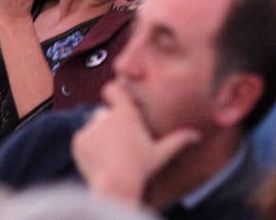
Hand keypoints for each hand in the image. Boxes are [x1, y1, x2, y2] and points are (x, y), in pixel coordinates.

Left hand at [72, 80, 199, 203]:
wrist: (116, 186)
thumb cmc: (140, 169)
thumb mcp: (160, 154)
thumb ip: (178, 140)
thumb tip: (196, 135)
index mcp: (126, 114)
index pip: (113, 89)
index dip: (113, 91)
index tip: (116, 97)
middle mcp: (106, 116)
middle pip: (104, 113)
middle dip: (109, 124)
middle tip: (118, 143)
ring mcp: (91, 127)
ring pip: (94, 127)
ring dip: (99, 136)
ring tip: (110, 155)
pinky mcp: (78, 140)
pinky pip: (82, 139)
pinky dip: (88, 147)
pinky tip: (99, 160)